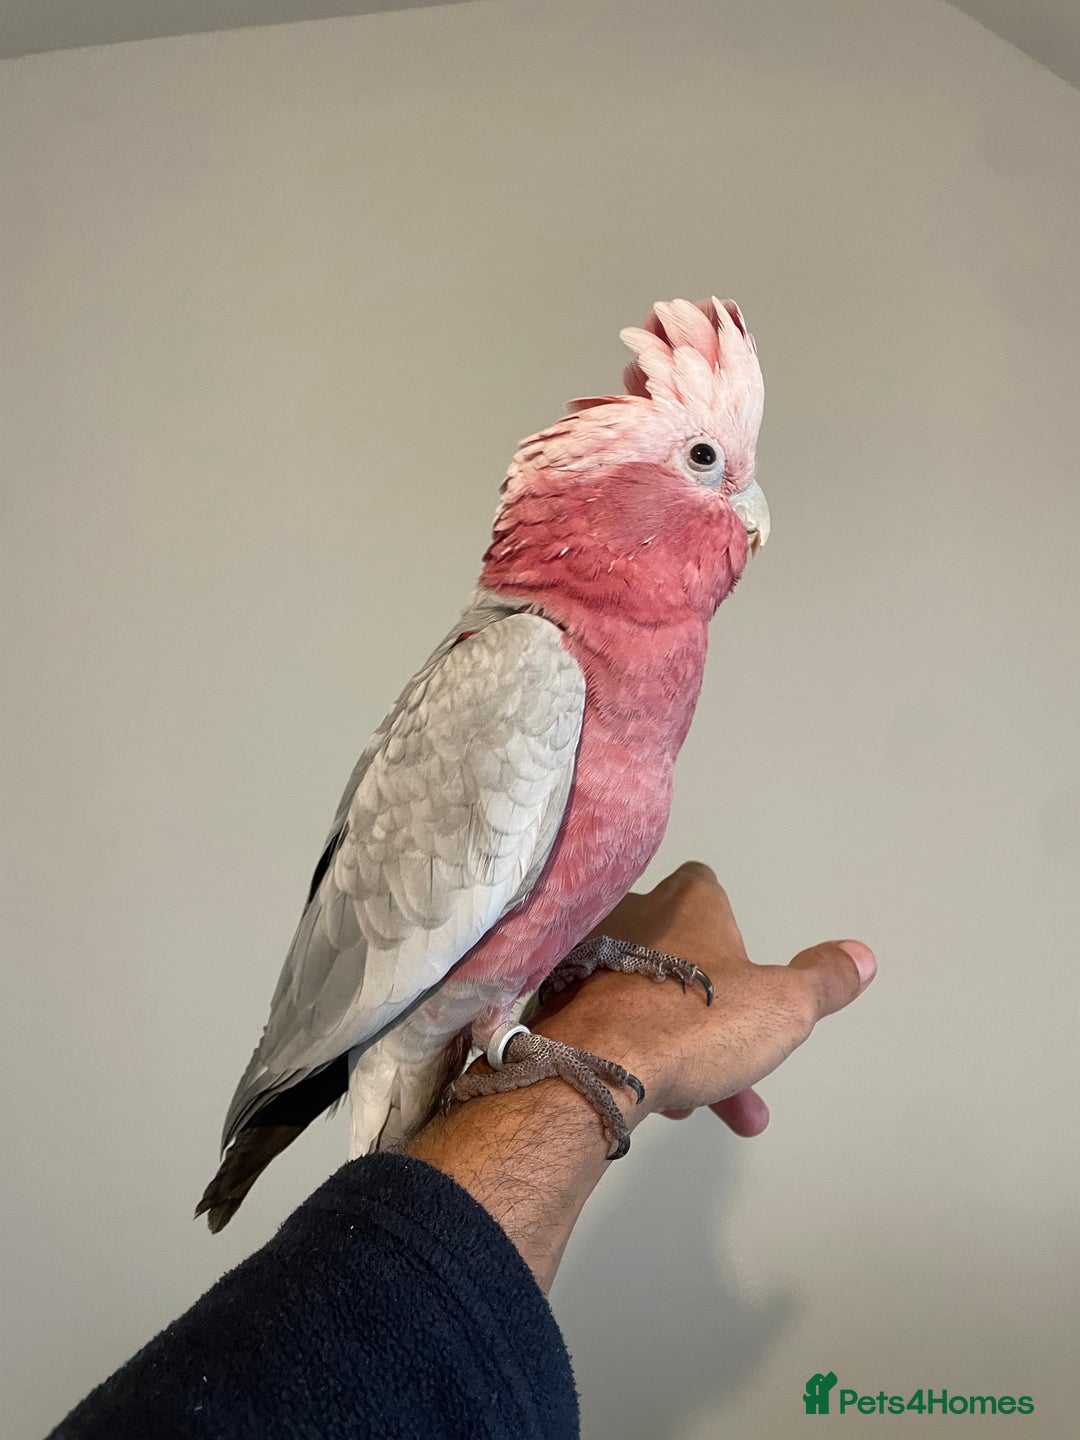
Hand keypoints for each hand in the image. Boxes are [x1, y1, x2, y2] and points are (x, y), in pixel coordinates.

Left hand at [409, 861, 875, 1290]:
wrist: (592, 1069)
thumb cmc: (692, 1025)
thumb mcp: (782, 1007)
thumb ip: (823, 980)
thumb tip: (861, 955)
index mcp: (685, 902)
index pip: (707, 889)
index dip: (730, 930)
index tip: (746, 977)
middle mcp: (630, 916)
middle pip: (681, 959)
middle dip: (714, 1015)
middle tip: (740, 1068)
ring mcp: (586, 958)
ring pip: (647, 1000)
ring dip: (681, 1047)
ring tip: (704, 1106)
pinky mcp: (558, 1001)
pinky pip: (609, 1023)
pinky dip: (636, 1054)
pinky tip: (658, 1099)